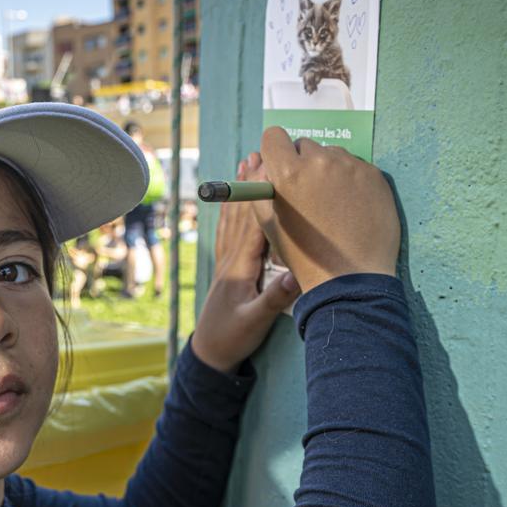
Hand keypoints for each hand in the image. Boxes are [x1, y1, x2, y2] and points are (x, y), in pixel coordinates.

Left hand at [190, 157, 300, 374]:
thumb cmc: (233, 338)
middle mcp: (231, 258)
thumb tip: (297, 274)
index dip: (264, 195)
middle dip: (252, 183)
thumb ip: (275, 298)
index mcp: (241, 266)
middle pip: (243, 213)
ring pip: (234, 218)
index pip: (255, 223)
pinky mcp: (226, 268)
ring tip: (246, 163)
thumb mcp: (257, 321)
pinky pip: (229, 231)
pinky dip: (232, 210)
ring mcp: (227, 261)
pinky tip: (233, 199)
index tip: (275, 169)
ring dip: (240, 191)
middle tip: (260, 153)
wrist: (209, 353)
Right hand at [250, 127, 399, 291]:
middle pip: (305, 145)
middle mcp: (320, 161)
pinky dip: (352, 182)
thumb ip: (260, 187)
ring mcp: (351, 166)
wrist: (351, 278)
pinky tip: (352, 208)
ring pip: (332, 155)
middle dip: (303, 164)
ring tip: (333, 204)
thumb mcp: (269, 223)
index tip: (281, 168)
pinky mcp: (375, 175)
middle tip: (308, 194)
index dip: (275, 153)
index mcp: (288, 172)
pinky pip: (356, 167)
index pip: (274, 136)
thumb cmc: (304, 254)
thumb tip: (263, 166)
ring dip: (329, 171)